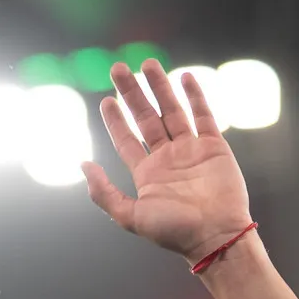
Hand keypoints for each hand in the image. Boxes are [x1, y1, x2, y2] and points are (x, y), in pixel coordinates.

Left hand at [82, 61, 254, 263]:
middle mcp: (167, 157)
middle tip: (118, 68)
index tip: (106, 100)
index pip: (126, 139)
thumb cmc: (173, 231)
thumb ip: (104, 193)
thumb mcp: (129, 217)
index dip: (115, 119)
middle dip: (132, 93)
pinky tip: (185, 77)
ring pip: (172, 110)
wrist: (215, 236)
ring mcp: (191, 149)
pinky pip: (203, 115)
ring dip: (160, 87)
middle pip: (146, 118)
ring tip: (148, 63)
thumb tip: (83, 165)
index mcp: (147, 173)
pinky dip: (195, 96)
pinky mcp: (214, 146)